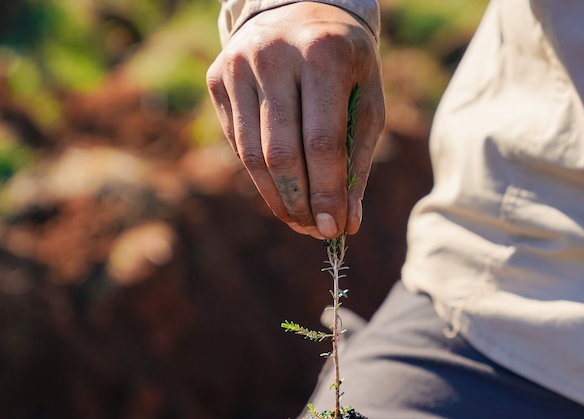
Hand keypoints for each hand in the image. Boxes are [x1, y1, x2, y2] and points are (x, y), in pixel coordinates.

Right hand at [206, 2, 384, 238]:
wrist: (299, 5)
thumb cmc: (344, 63)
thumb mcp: (366, 100)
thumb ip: (357, 161)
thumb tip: (348, 224)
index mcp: (322, 54)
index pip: (321, 142)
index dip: (326, 192)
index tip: (334, 229)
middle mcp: (274, 55)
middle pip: (280, 153)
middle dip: (299, 202)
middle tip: (315, 231)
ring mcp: (238, 64)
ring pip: (251, 153)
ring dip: (276, 197)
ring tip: (299, 220)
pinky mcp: (217, 77)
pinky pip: (236, 142)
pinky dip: (259, 174)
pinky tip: (280, 189)